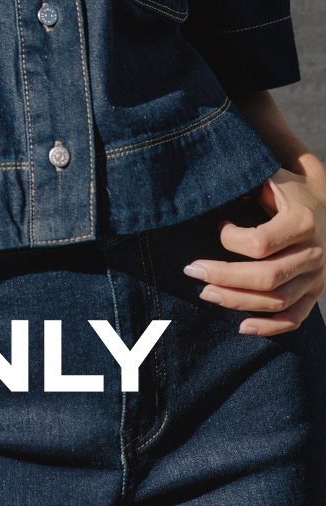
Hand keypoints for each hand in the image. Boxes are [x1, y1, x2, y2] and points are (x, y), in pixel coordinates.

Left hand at [183, 168, 325, 335]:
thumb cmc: (290, 189)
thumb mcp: (274, 177)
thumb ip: (250, 181)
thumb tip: (213, 187)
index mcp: (302, 222)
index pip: (261, 243)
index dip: (232, 239)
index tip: (219, 226)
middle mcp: (313, 252)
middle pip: (267, 276)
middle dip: (224, 276)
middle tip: (193, 270)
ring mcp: (317, 276)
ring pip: (277, 301)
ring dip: (238, 302)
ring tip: (206, 293)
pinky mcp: (315, 292)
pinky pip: (295, 318)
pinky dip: (270, 328)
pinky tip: (242, 327)